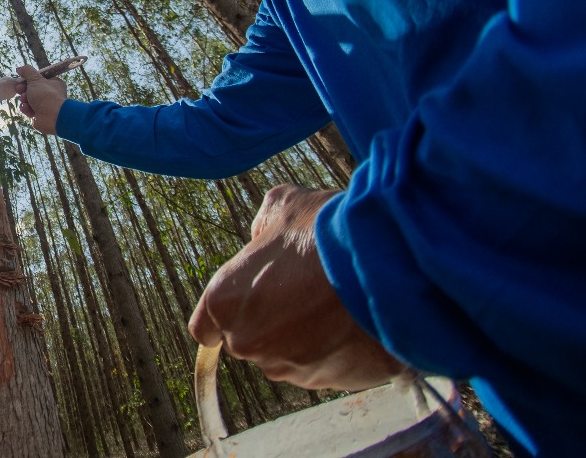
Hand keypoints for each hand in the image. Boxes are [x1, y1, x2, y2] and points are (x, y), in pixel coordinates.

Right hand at [15, 64, 66, 135]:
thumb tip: (19, 68)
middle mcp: (50, 94)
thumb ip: (27, 71)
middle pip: (32, 89)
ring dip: (24, 99)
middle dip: (24, 89)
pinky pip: (29, 109)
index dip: (29, 79)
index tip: (21, 79)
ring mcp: (44, 105)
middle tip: (19, 89)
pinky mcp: (39, 115)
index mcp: (54, 83)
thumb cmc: (46, 95)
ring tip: (24, 100)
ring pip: (29, 99)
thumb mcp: (35, 79)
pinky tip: (26, 108)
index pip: (39, 79)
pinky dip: (26, 108)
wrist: (52, 117)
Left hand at [188, 184, 406, 390]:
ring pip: (290, 357)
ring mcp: (291, 367)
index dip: (228, 314)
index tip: (248, 302)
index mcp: (224, 302)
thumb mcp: (281, 206)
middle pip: (252, 341)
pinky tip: (356, 322)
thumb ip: (261, 229)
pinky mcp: (332, 383)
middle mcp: (249, 343)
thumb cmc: (324, 231)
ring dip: (307, 338)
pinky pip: (328, 368)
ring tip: (336, 304)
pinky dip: (338, 351)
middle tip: (304, 292)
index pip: (206, 327)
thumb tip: (264, 238)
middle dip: (272, 322)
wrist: (385, 265)